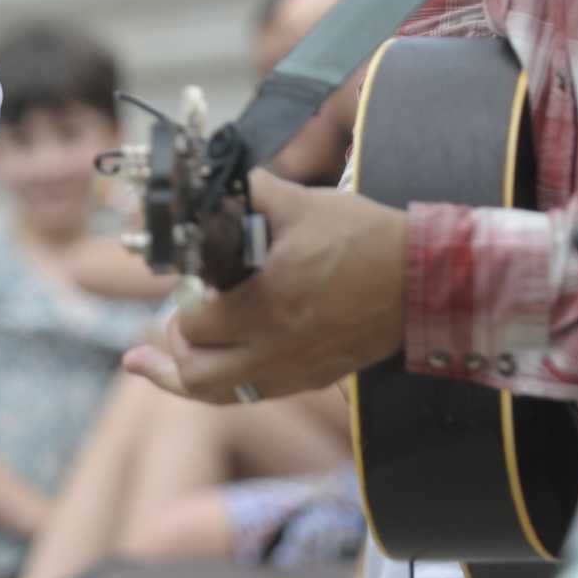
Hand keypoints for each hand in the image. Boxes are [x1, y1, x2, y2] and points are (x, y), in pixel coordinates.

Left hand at [122, 169, 406, 404]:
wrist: (426, 278)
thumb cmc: (366, 238)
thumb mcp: (304, 204)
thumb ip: (252, 192)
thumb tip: (214, 181)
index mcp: (268, 304)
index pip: (196, 324)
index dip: (182, 305)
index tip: (184, 285)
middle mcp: (276, 348)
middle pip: (197, 374)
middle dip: (175, 346)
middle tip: (176, 320)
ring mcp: (295, 370)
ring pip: (221, 395)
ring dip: (184, 378)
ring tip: (151, 363)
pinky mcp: (313, 378)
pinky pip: (254, 394)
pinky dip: (225, 385)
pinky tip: (212, 368)